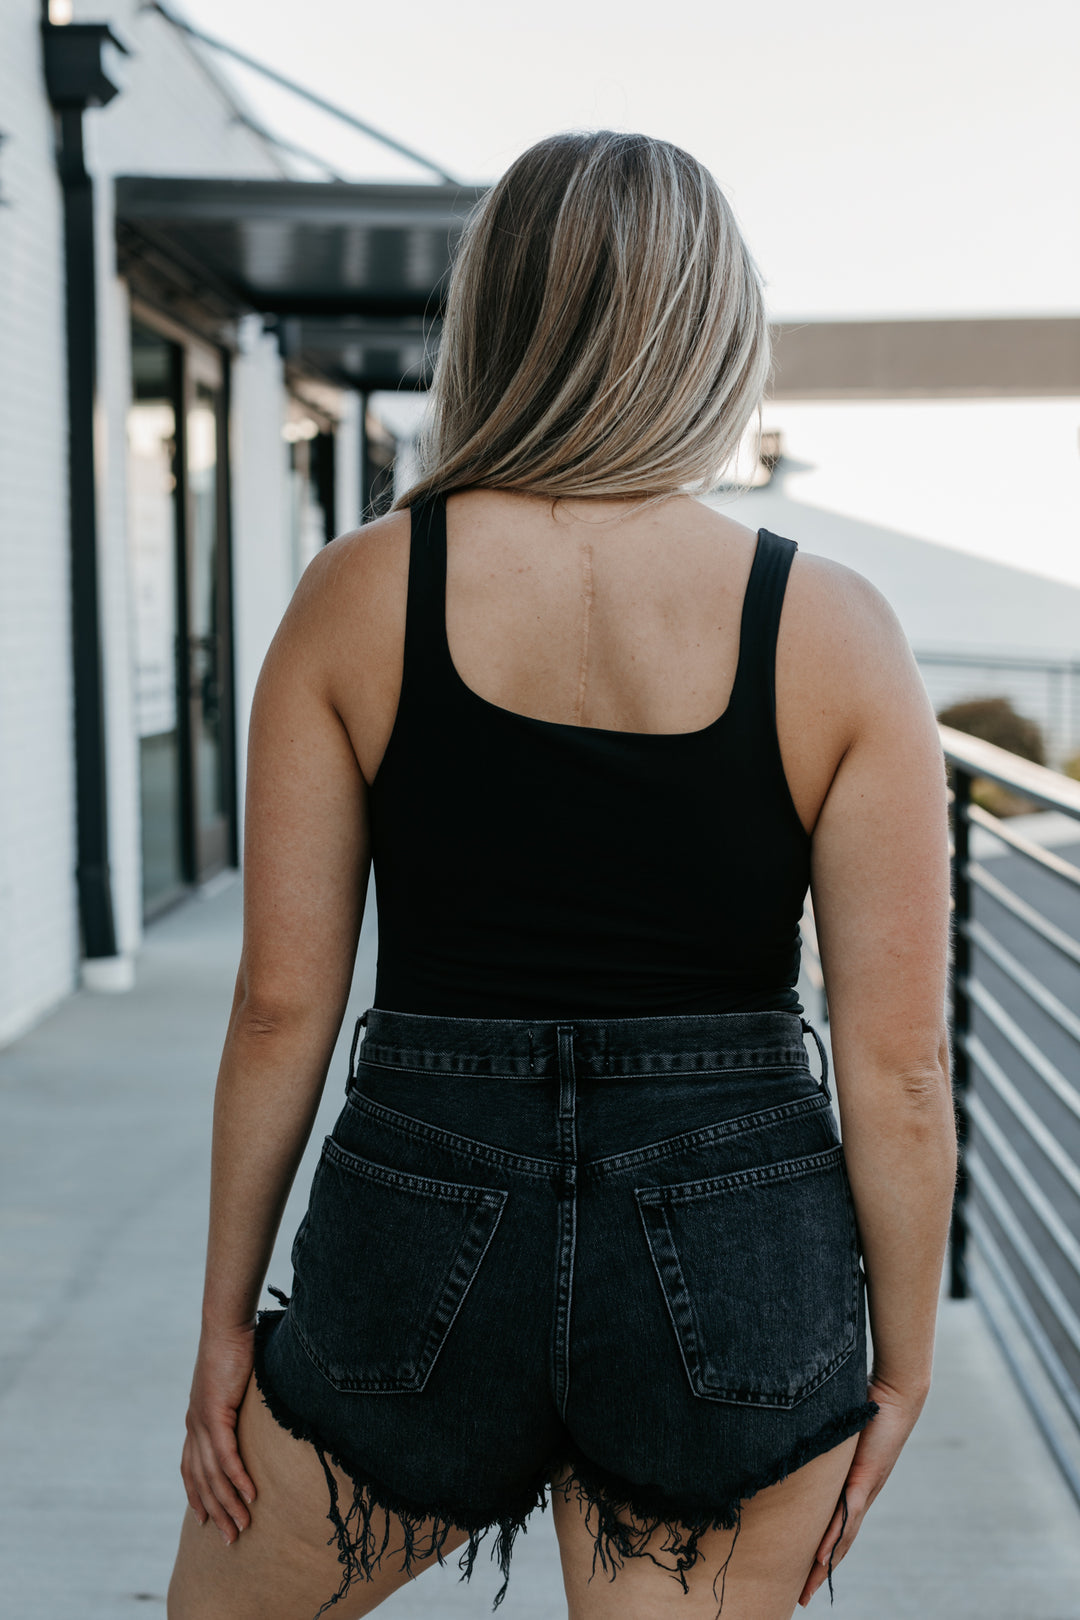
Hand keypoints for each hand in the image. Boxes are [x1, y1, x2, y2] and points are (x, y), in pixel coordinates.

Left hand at [180, 1322, 258, 1545]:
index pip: (190, 1468)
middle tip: (231, 1539)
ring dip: (229, 1504)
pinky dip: (237, 1479)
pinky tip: (249, 1495)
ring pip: (213, 1475)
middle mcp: (193, 1426)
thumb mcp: (232, 1385)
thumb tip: (251, 1411)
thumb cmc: (234, 1348)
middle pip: (201, 1481)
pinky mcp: (215, 1414)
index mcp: (195, 1420)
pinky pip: (226, 1456)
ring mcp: (201, 1421)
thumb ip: (236, 1404)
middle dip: (216, 1512)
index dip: (196, 1496)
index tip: (205, 1521)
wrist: (226, 1325)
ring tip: (243, 1526)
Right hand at [797, 1375, 927, 1605]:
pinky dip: (832, 1538)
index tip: (806, 1574)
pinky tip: (820, 1557)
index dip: (823, 1553)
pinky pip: (845, 1514)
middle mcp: (862, 1495)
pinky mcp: (864, 1477)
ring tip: (808, 1588)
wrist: (898, 1394)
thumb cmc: (868, 1404)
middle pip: (839, 1543)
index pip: (837, 1527)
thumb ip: (824, 1441)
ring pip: (842, 1537)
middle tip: (802, 1598)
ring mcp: (864, 1489)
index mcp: (856, 1486)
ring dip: (824, 1566)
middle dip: (820, 1572)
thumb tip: (798, 1434)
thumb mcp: (839, 1430)